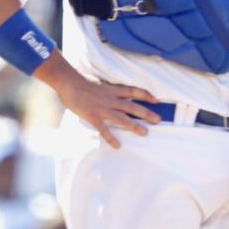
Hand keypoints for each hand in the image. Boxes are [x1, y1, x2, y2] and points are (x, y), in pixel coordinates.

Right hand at [36, 52, 160, 147]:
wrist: (69, 83)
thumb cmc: (82, 82)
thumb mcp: (100, 83)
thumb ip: (108, 89)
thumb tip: (114, 92)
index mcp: (113, 90)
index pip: (134, 91)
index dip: (146, 95)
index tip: (156, 100)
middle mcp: (111, 99)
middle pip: (133, 107)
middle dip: (147, 113)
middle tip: (158, 120)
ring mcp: (103, 109)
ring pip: (123, 119)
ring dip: (135, 126)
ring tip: (145, 133)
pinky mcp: (93, 117)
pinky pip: (104, 129)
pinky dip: (111, 138)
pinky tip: (118, 146)